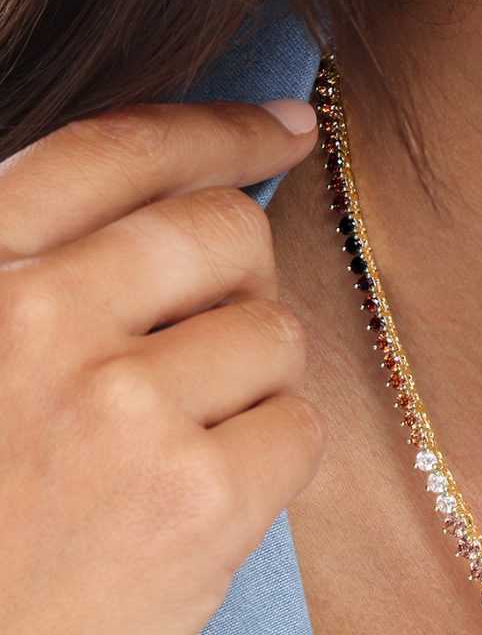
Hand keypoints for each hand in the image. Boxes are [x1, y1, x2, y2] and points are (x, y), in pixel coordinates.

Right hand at [0, 100, 325, 634]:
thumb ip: (36, 281)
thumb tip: (186, 202)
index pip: (115, 151)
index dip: (215, 128)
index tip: (281, 126)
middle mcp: (33, 322)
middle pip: (221, 230)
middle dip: (242, 271)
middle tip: (215, 332)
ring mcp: (116, 411)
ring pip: (271, 332)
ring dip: (248, 383)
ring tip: (173, 454)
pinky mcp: (191, 504)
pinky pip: (295, 427)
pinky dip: (269, 462)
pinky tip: (201, 508)